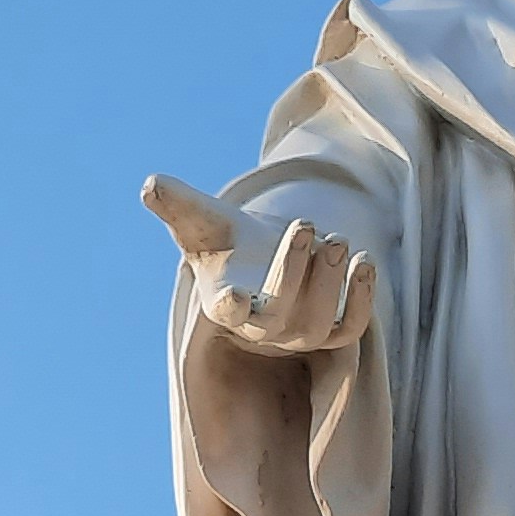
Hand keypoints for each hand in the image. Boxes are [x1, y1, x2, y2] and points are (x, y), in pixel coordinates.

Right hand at [139, 175, 377, 356]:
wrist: (264, 262)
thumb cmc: (227, 241)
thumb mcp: (202, 220)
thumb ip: (177, 203)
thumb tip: (150, 183)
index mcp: (225, 301)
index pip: (227, 311)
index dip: (231, 306)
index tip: (232, 294)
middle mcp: (263, 325)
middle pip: (280, 313)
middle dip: (293, 270)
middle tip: (305, 224)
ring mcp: (300, 331)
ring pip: (320, 321)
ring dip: (330, 281)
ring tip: (336, 239)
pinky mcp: (333, 329)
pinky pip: (352, 326)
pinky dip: (362, 298)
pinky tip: (363, 261)